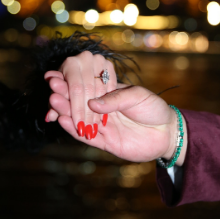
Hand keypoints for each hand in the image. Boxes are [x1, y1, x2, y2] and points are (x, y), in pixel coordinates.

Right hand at [46, 58, 182, 163]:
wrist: (167, 132)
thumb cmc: (154, 109)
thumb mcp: (138, 96)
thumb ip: (116, 99)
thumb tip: (92, 103)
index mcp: (108, 95)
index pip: (86, 88)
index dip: (72, 83)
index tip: (57, 75)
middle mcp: (102, 111)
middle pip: (78, 103)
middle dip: (64, 95)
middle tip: (52, 87)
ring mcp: (102, 127)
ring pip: (79, 120)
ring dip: (65, 111)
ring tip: (54, 102)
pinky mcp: (106, 143)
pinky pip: (87, 137)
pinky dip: (74, 130)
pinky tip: (63, 121)